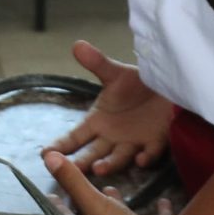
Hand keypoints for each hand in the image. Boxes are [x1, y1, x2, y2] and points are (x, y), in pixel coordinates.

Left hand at [41, 149, 186, 214]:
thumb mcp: (95, 205)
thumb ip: (74, 182)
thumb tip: (48, 156)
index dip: (59, 207)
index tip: (51, 196)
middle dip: (90, 206)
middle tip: (86, 190)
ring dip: (118, 208)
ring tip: (113, 191)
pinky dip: (158, 213)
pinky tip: (164, 201)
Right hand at [49, 41, 175, 175]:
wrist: (167, 87)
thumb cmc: (137, 83)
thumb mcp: (116, 73)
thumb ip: (97, 63)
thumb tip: (77, 45)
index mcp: (98, 121)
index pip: (76, 136)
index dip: (62, 144)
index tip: (46, 154)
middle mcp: (112, 136)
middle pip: (93, 152)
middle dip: (81, 162)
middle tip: (70, 169)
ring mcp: (133, 142)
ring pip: (118, 157)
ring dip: (109, 164)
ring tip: (99, 169)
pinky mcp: (155, 142)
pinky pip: (150, 152)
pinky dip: (145, 157)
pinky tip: (140, 159)